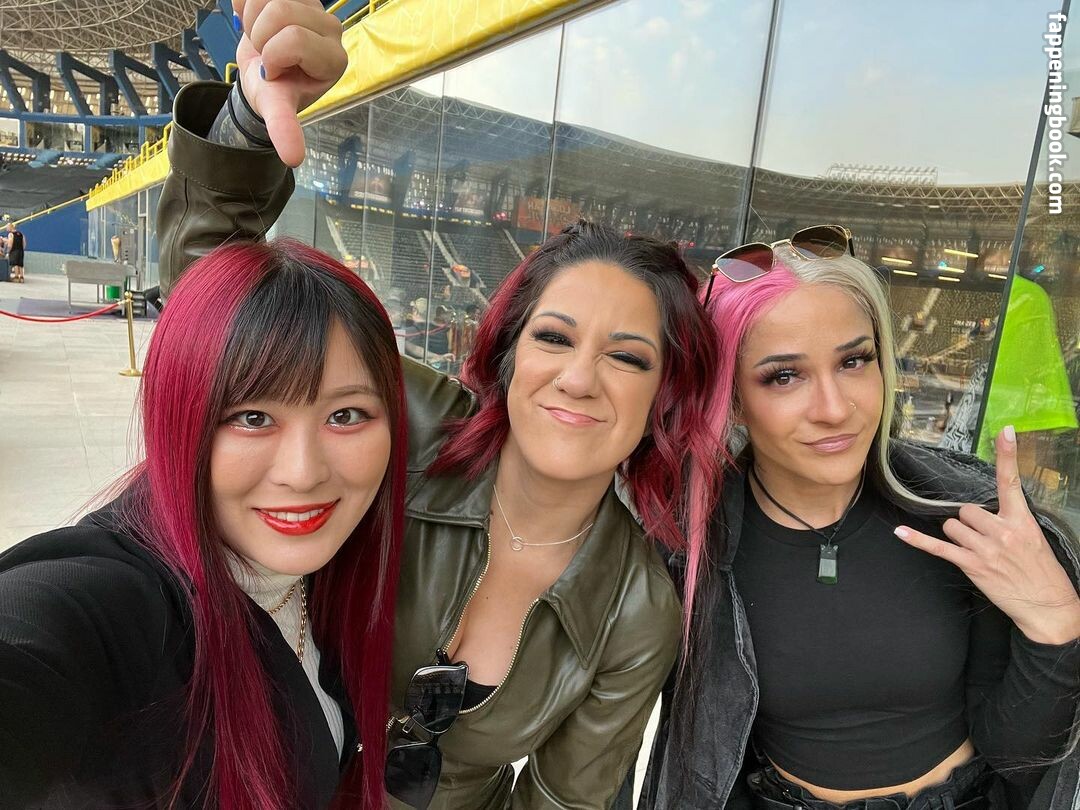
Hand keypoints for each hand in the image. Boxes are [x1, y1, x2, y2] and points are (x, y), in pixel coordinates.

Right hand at [233, 0, 347, 165]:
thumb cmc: (273, 89)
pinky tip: (257, 20)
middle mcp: (332, 29)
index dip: (273, 56)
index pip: (295, 39)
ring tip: (263, 39)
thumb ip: (285, 128)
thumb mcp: (276, 107)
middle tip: (267, 56)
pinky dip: (249, 5)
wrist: (261, 71)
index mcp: (334, 59)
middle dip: (261, 37)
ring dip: (254, 20)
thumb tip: (293, 158)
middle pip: (280, 11)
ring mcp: (315, 6)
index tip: (275, 72)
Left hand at [895, 426, 1079, 645]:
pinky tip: (900, 533)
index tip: (1005, 432)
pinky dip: (918, 541)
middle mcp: (1003, 531)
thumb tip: (988, 509)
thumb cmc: (1040, 571)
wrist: (1046, 605)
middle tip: (986, 538)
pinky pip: (938, 548)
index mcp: (1021, 520)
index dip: (1008, 456)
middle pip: (967, 509)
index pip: (1011, 482)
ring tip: (978, 550)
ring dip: (958, 535)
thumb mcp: (1034, 537)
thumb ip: (1011, 519)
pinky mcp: (971, 565)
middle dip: (970, 522)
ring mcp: (985, 549)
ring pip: (953, 526)